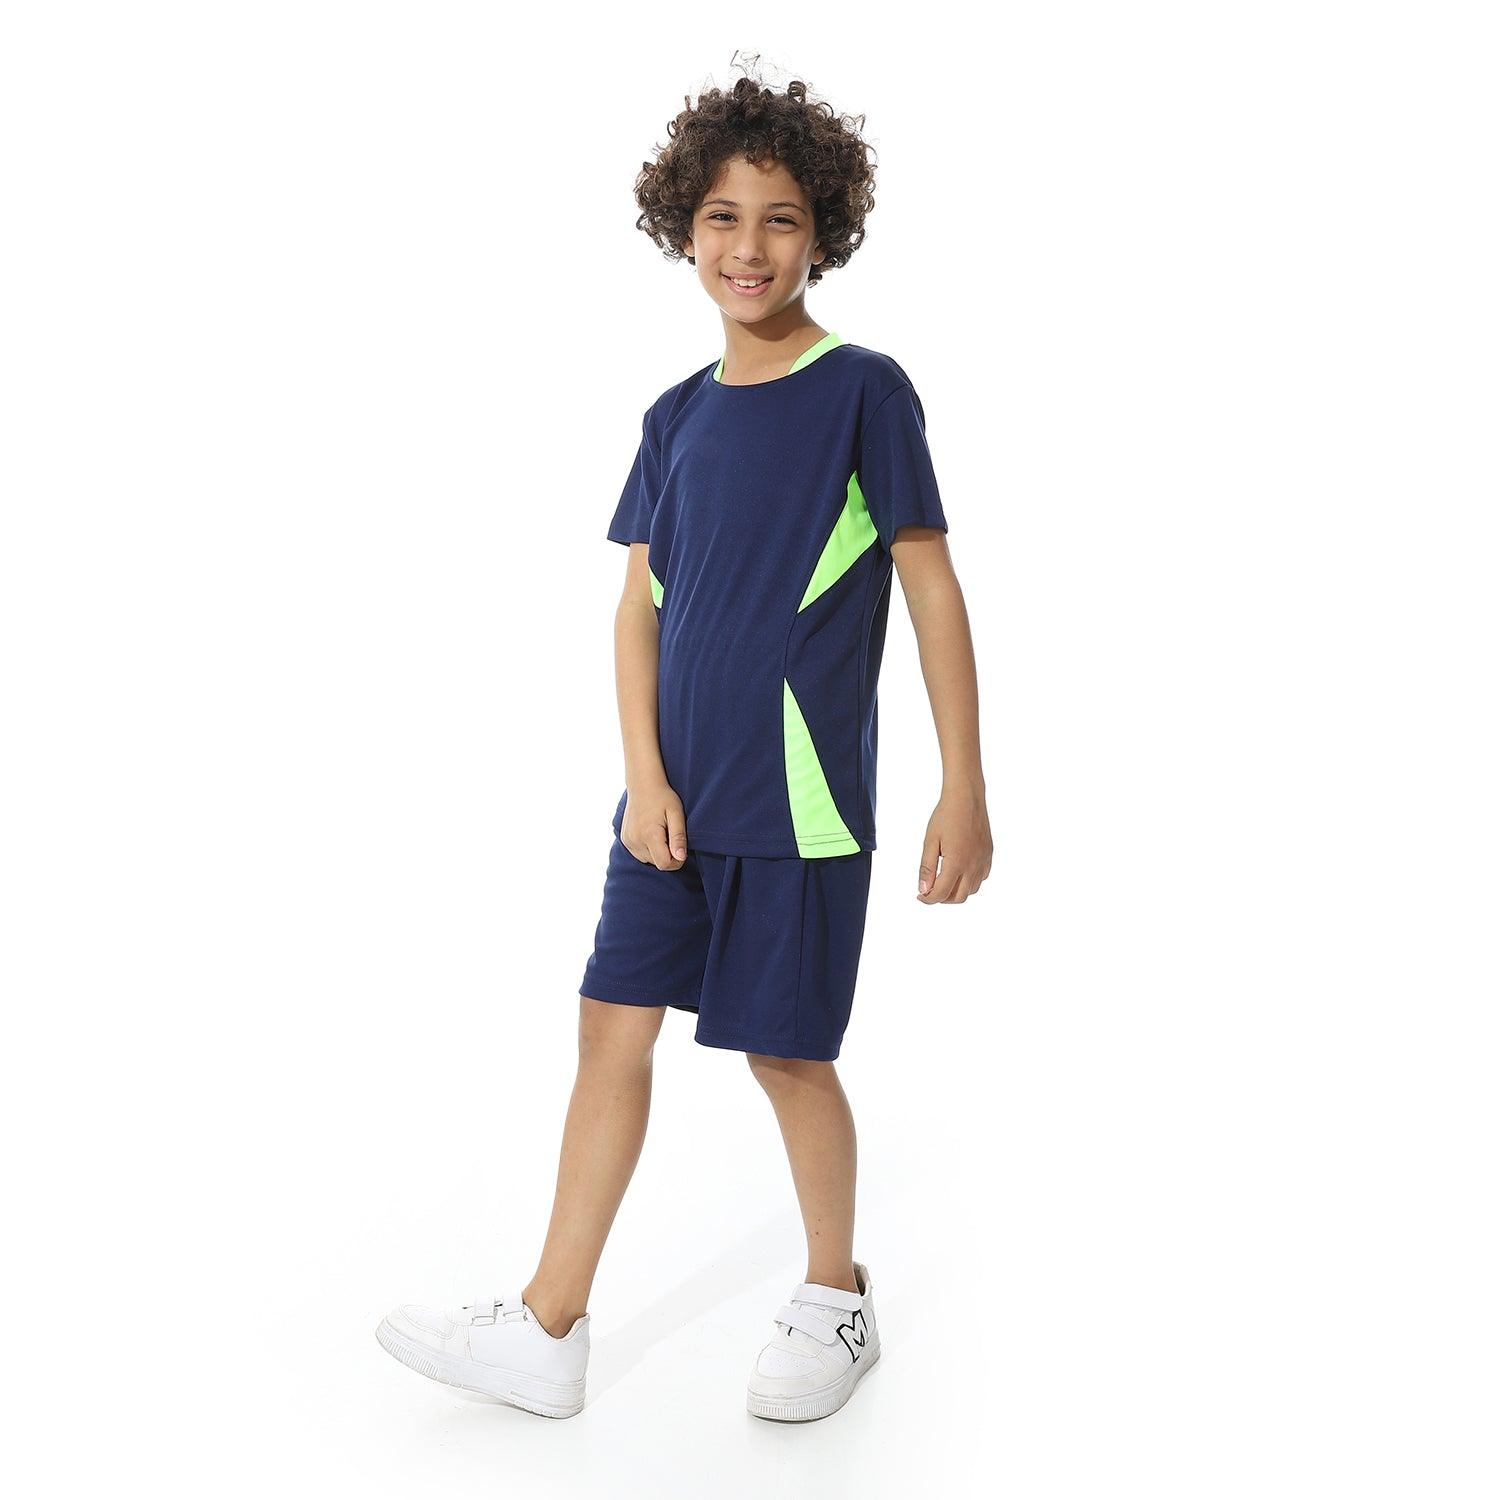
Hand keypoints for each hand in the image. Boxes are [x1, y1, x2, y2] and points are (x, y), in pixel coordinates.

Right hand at [621, 780, 688, 869]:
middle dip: (667, 854)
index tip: (680, 848)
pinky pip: (640, 854)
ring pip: (648, 860)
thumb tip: (680, 858)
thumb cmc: (663, 797)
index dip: (677, 861)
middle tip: (670, 833)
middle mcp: (636, 840)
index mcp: (650, 834)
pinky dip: (648, 848)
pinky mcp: (625, 840)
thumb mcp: (676, 814)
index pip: (665, 864)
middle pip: (657, 863)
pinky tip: (651, 832)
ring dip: (658, 852)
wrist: (642, 785)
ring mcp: (628, 841)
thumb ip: (678, 837)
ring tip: (660, 831)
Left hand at [917, 785, 992, 902]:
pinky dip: (970, 882)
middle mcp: (973, 865)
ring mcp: (983, 860)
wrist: (966, 797)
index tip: (920, 895)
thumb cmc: (946, 815)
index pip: (941, 893)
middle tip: (930, 890)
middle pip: (958, 897)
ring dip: (957, 892)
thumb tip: (923, 890)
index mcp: (956, 862)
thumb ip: (926, 868)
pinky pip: (982, 877)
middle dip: (942, 898)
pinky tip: (960, 872)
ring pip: (972, 890)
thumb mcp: (930, 841)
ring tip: (943, 881)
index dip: (928, 899)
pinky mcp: (988, 854)